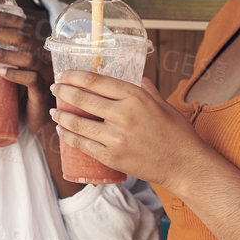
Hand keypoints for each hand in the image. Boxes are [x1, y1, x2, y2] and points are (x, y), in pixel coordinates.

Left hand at [0, 10, 84, 195]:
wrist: (39, 116)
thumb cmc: (23, 88)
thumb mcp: (12, 66)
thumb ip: (1, 52)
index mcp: (35, 45)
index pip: (21, 25)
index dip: (4, 18)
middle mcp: (43, 55)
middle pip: (22, 38)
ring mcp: (45, 73)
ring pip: (28, 57)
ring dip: (6, 53)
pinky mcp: (43, 91)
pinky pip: (32, 80)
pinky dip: (16, 75)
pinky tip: (1, 73)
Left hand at [49, 70, 214, 189]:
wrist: (184, 164)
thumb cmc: (175, 132)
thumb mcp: (162, 102)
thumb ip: (144, 88)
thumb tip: (132, 77)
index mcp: (135, 96)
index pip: (95, 80)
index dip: (74, 76)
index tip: (64, 75)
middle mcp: (123, 115)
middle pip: (82, 99)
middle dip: (63, 92)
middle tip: (55, 89)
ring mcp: (116, 138)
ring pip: (77, 123)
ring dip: (61, 116)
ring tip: (55, 112)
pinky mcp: (112, 157)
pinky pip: (82, 144)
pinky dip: (68, 137)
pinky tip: (63, 132)